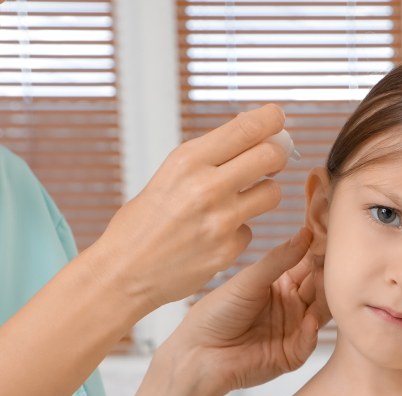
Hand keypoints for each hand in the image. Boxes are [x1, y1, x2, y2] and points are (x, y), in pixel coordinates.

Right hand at [93, 104, 290, 311]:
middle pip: (271, 156)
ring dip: (263, 193)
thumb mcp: (170, 174)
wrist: (124, 271)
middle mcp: (207, 186)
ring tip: (239, 200)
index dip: (272, 118)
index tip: (277, 118)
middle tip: (270, 161)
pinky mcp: (228, 250)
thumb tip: (250, 128)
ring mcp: (221, 220)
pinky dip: (238, 231)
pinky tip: (212, 236)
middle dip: (277, 155)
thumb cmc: (144, 220)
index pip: (247, 127)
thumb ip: (209, 155)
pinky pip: (251, 229)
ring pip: (272, 193)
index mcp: (188, 160)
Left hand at [161, 228, 329, 395]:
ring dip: (325, 301)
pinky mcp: (291, 355)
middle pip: (319, 289)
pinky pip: (308, 342)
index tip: (333, 238)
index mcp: (281, 284)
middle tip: (335, 263)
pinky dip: (311, 332)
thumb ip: (279, 260)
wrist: (199, 353)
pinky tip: (309, 321)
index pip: (308, 265)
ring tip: (325, 287)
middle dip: (327, 276)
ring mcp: (294, 330)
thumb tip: (306, 233)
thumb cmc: (216, 314)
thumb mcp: (249, 280)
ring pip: (320, 314)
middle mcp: (291, 305)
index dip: (319, 253)